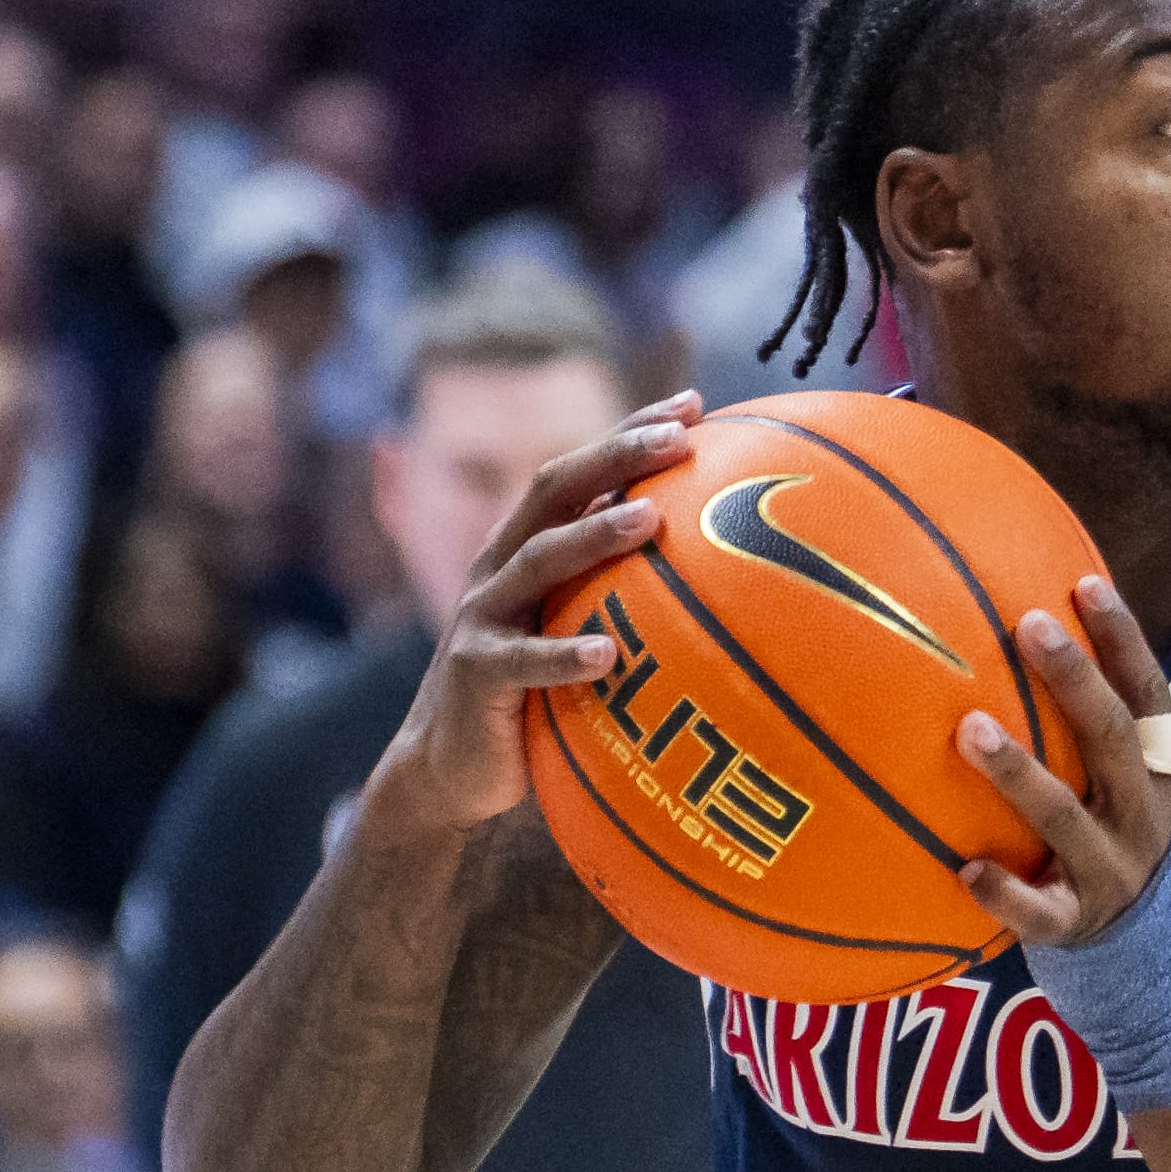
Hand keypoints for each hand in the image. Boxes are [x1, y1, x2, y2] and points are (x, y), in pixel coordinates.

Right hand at [375, 394, 696, 831]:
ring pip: (539, 561)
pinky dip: (563, 655)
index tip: (695, 404)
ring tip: (650, 520)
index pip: (581, 471)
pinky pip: (523, 662)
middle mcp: (501, 566)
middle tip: (680, 438)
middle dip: (616, 456)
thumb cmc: (533, 696)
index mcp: (527, 545)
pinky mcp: (476, 674)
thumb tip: (722, 574)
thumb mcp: (571, 630)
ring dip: (595, 536)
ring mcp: (484, 617)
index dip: (631, 430)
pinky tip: (608, 656)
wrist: (448, 768)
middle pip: (554, 490)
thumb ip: (620, 594)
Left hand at [945, 580, 1170, 950]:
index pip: (1149, 695)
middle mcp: (1144, 817)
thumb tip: (1023, 626)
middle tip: (1027, 626)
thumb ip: (1094, 729)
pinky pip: (1038, 910)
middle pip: (1113, 738)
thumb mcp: (1130, 786)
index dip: (1123, 640)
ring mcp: (1112, 874)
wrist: (1153, 963)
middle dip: (1075, 680)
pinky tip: (964, 868)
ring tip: (970, 729)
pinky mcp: (1076, 926)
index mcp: (1163, 774)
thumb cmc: (1117, 844)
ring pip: (1066, 818)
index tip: (1084, 584)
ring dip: (1019, 773)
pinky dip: (1004, 892)